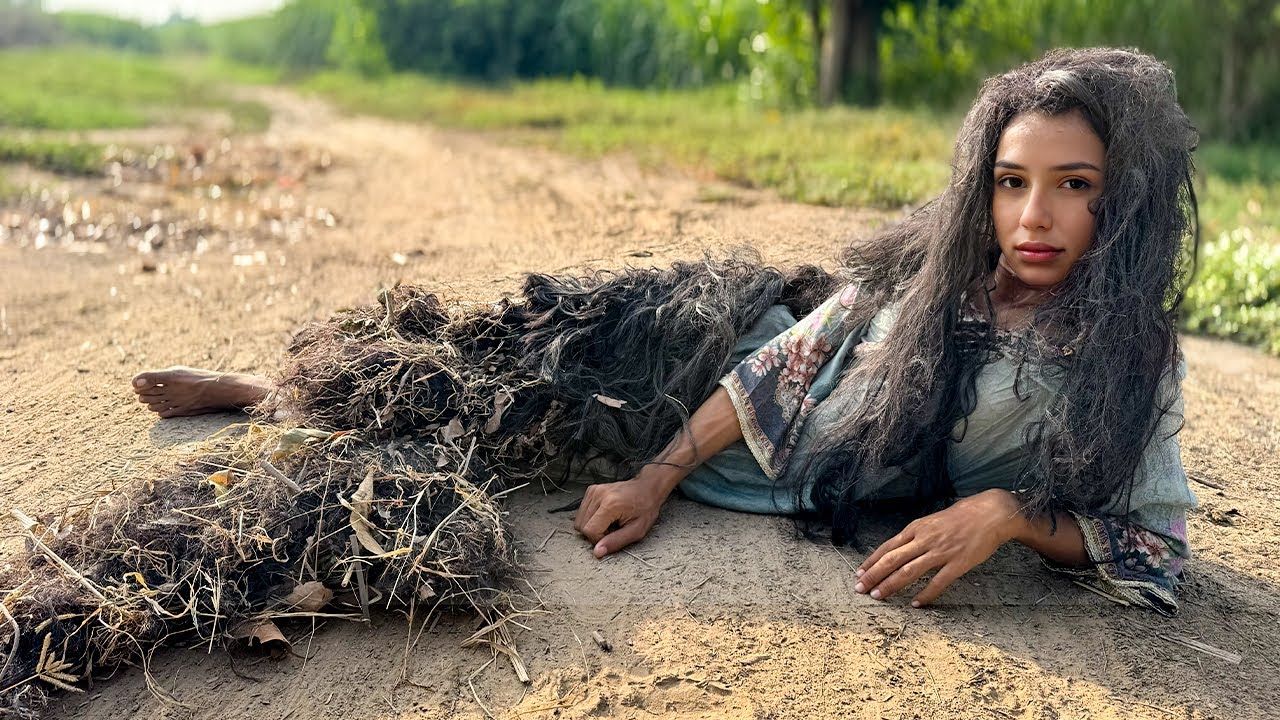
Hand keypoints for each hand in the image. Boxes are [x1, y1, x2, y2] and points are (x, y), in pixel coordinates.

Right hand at [573, 475, 668, 558]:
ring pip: (579, 520)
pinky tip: (605, 515)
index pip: (590, 530)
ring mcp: (593, 491)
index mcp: (610, 504)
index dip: (599, 539)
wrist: (647, 489)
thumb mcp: (636, 530)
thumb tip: (597, 552)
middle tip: (613, 528)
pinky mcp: (591, 491)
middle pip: (582, 526)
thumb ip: (616, 542)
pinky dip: (591, 518)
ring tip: (609, 521)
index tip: (612, 534)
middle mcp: (599, 495)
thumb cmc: (645, 508)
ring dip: (593, 525)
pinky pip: (582, 512)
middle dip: (596, 533)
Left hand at [855, 489, 1026, 606]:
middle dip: (874, 575)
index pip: (887, 547)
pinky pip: (938, 582)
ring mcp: (941, 552)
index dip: (871, 561)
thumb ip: (916, 535)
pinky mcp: (957, 563)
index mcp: (917, 529)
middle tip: (860, 589)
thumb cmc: (962, 516)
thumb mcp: (932, 521)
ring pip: (909, 571)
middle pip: (892, 560)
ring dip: (891, 585)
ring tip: (878, 596)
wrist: (991, 513)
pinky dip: (926, 594)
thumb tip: (900, 548)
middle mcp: (924, 540)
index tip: (859, 573)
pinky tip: (916, 604)